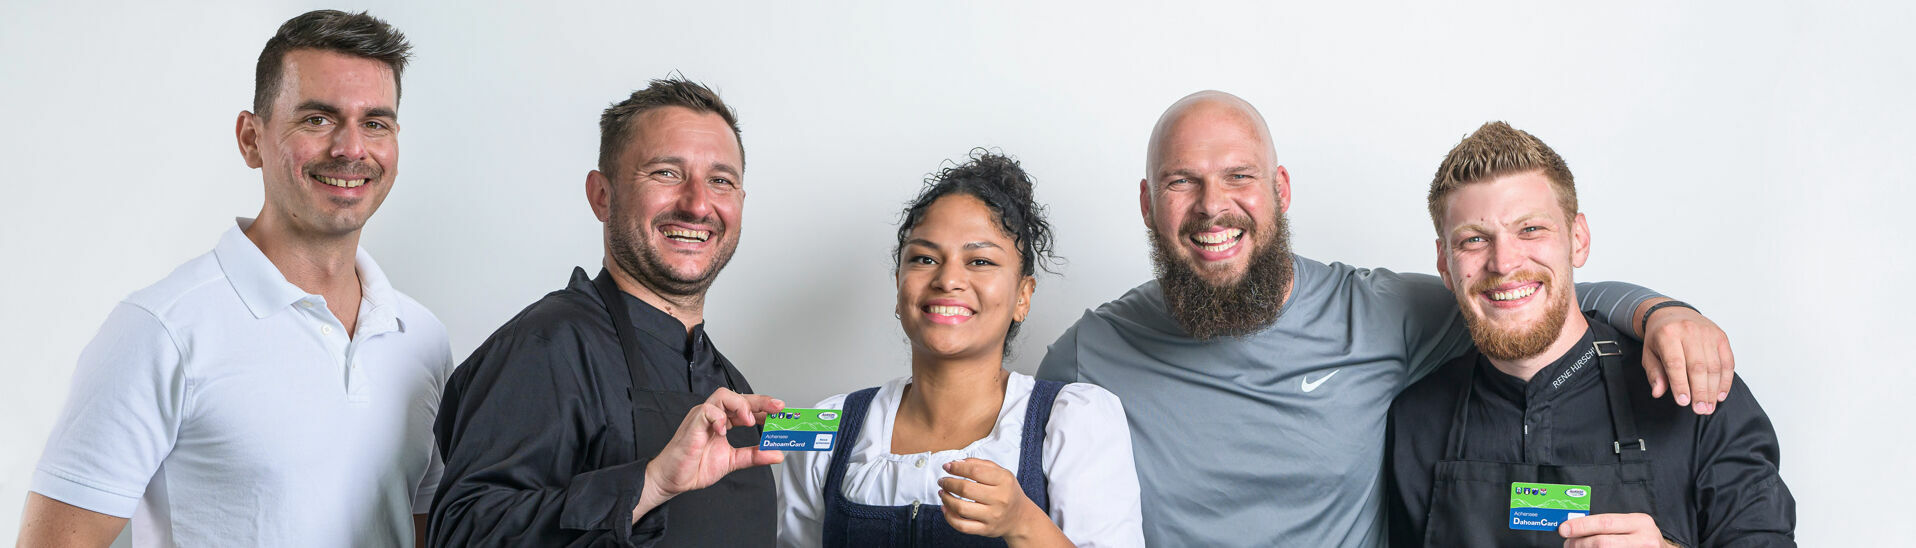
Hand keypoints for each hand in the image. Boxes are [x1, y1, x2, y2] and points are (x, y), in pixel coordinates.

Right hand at [633, 388, 784, 521]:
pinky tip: (724, 431)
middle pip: (738, 397)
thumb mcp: (732, 461)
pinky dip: (718, 418)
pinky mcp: (692, 424)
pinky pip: (706, 410)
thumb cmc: (695, 466)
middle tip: (777, 408)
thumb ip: (754, 456)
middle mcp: (713, 415)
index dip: (764, 408)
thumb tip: (777, 454)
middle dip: (760, 401)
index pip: (746, 408)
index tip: (781, 413)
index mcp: (722, 422)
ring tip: (750, 421)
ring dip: (740, 405)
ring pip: (722, 395)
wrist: (672, 479)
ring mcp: (702, 417)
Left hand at [936, 458, 1062, 543]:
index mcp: (1004, 481)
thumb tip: (956, 462)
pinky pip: (962, 526)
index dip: (957, 468)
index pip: (975, 471)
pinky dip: (949, 517)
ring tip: (942, 493)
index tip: (947, 466)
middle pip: (966, 489)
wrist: (1020, 517)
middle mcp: (1000, 499)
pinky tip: (945, 508)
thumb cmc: (1007, 491)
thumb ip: (980, 464)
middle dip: (948, 483)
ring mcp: (993, 516)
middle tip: (942, 481)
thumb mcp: (1001, 473)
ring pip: (961, 508)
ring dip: (946, 499)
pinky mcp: (986, 530)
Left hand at [1559, 512, 1675, 546]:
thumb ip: (1606, 525)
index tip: (1564, 529)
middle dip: (1580, 543)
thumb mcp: (1629, 526)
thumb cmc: (1639, 537)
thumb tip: (1573, 526)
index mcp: (1640, 522)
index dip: (1581, 526)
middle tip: (1567, 544)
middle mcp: (1645, 539)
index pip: (1605, 522)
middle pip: (1603, 543)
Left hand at [1639, 304, 1735, 414]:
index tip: (1683, 402)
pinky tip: (1720, 394)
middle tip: (1700, 410)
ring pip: (1714, 366)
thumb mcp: (1649, 353)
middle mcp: (1689, 331)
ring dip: (1713, 390)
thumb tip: (1658, 392)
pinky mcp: (1721, 336)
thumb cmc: (1660, 336)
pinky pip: (1727, 361)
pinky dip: (1725, 380)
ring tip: (1709, 407)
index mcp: (1668, 334)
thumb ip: (1654, 373)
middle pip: (1698, 366)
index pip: (1675, 363)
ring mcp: (1707, 333)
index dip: (1680, 384)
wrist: (1673, 313)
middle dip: (1700, 391)